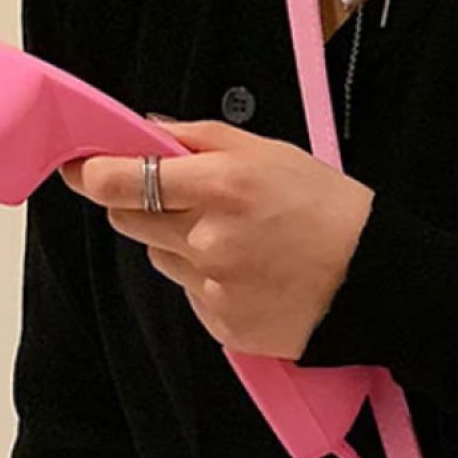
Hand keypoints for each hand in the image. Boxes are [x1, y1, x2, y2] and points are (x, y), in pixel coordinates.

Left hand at [58, 119, 374, 358]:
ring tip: (235, 241)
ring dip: (178, 246)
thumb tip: (143, 131)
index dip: (92, 173)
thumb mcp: (270, 152)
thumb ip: (199, 138)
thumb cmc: (329, 209)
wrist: (377, 282)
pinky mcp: (224, 326)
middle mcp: (210, 240)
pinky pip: (191, 296)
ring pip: (160, 260)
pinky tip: (250, 274)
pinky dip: (207, 283)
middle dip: (139, 205)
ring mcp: (214, 289)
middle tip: (178, 199)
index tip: (80, 167)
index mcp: (221, 186)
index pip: (121, 181)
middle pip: (128, 221)